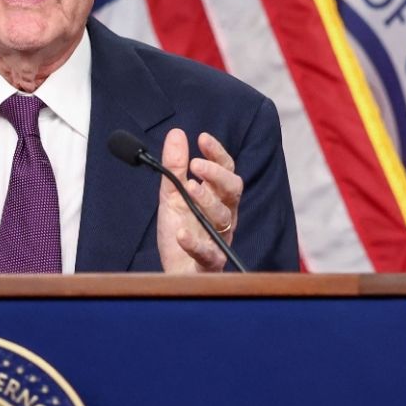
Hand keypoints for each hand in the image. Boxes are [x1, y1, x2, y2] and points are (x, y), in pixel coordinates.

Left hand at [156, 129, 241, 273]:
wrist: (174, 271)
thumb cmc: (179, 232)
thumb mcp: (172, 196)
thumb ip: (175, 168)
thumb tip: (177, 133)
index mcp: (218, 198)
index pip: (226, 171)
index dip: (217, 154)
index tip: (202, 138)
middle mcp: (224, 216)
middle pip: (233, 190)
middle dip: (217, 174)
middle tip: (196, 165)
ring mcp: (219, 238)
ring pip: (224, 217)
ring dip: (207, 200)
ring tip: (189, 188)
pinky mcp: (210, 262)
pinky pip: (209, 253)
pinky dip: (195, 243)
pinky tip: (181, 233)